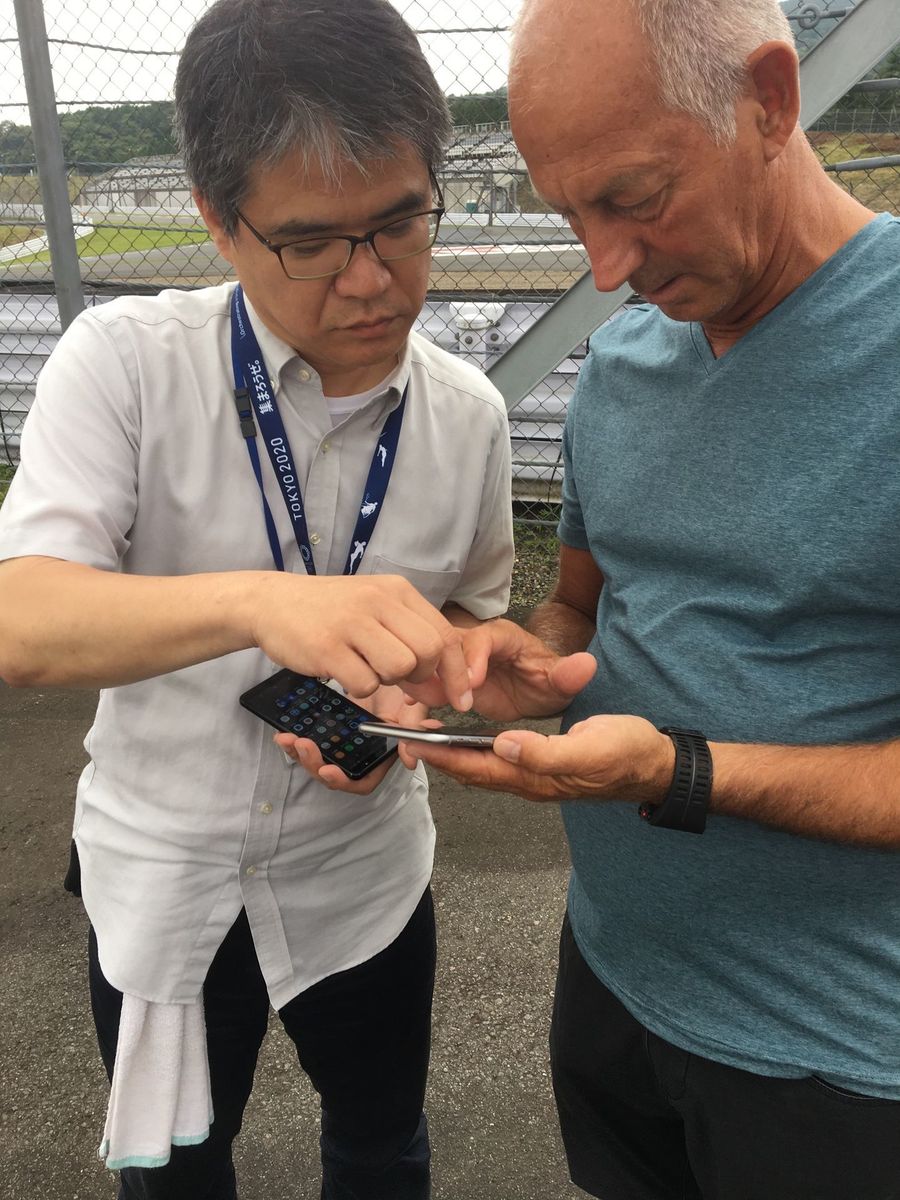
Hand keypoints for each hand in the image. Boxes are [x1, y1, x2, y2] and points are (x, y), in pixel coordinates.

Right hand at [251, 573, 472, 709]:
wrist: (271, 602)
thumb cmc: (330, 611)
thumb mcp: (374, 610)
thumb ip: (409, 640)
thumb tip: (441, 684)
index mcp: (397, 590)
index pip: (445, 633)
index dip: (457, 672)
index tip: (461, 699)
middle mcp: (378, 600)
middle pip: (429, 651)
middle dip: (422, 677)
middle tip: (401, 680)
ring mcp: (352, 622)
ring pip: (400, 667)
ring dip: (388, 680)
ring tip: (365, 668)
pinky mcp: (327, 647)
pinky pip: (364, 684)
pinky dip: (358, 687)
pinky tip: (342, 671)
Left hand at [275, 685, 430, 794]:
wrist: (383, 668)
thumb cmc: (402, 691)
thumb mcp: (412, 707)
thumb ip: (413, 729)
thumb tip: (410, 760)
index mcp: (378, 757)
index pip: (361, 782)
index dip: (344, 781)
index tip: (329, 770)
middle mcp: (356, 756)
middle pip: (332, 774)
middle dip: (313, 764)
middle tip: (302, 745)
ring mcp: (339, 744)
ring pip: (315, 759)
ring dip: (298, 754)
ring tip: (286, 739)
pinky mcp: (324, 731)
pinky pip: (306, 741)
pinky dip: (293, 740)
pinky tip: (282, 731)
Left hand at [399, 713, 674, 804]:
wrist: (657, 763)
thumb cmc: (627, 752)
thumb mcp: (590, 746)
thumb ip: (545, 752)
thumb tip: (501, 744)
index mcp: (535, 777)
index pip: (476, 768)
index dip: (442, 756)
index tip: (410, 742)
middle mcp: (529, 780)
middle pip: (472, 772)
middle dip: (437, 757)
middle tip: (404, 738)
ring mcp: (536, 775)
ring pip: (482, 768)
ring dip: (452, 755)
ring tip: (425, 737)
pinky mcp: (543, 764)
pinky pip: (498, 761)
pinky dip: (474, 751)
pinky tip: (466, 738)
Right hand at [405, 618, 596, 720]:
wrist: (534, 691)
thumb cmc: (546, 682)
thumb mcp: (559, 681)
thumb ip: (569, 674)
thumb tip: (587, 665)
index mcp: (502, 638)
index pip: (483, 638)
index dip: (474, 658)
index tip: (472, 683)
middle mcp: (472, 645)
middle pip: (445, 648)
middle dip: (435, 672)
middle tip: (432, 700)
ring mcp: (455, 664)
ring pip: (428, 668)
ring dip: (416, 690)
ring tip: (410, 716)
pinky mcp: (446, 684)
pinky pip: (424, 692)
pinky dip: (414, 709)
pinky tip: (409, 729)